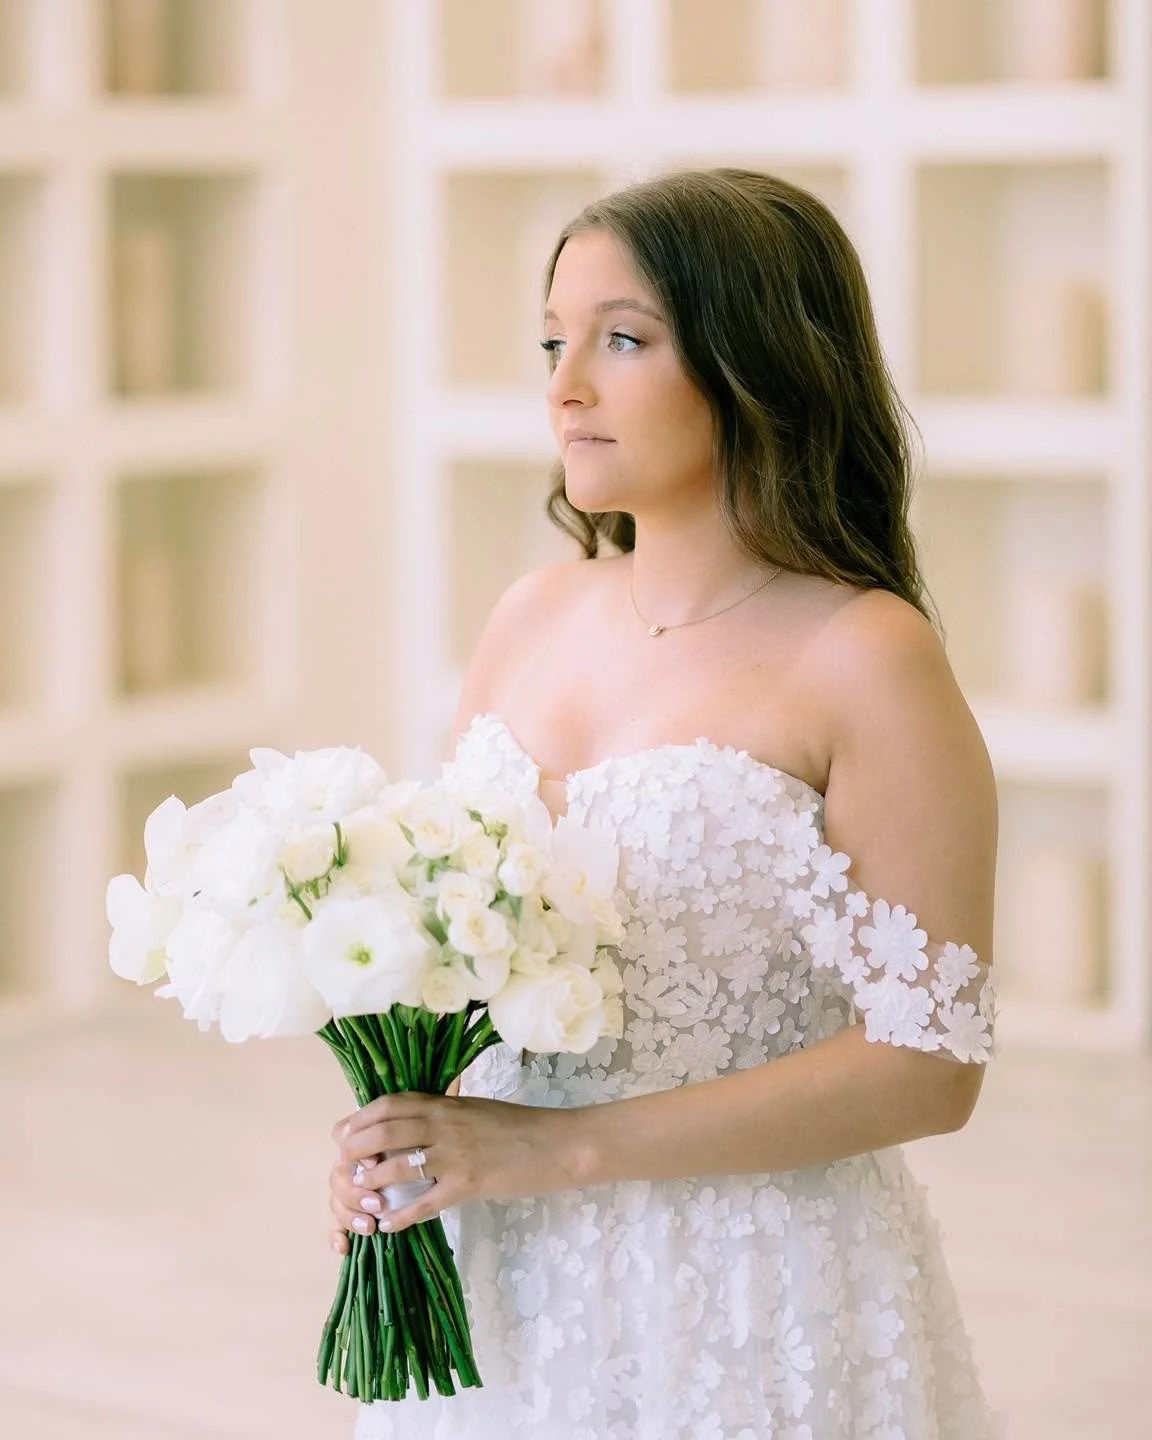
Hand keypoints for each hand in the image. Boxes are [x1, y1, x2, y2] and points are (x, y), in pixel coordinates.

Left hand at [330, 1092, 590, 1237]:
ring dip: (372, 1184)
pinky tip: (387, 1226)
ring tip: (361, 1197)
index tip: (344, 1135)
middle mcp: (446, 1124)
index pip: (390, 1104)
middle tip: (344, 1167)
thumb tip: (412, 1122)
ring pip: (398, 1167)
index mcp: (446, 1103)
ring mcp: (456, 1155)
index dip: (360, 1119)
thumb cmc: (520, 1126)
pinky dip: (401, 1216)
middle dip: (355, 1150)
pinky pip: (425, 1203)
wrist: (558, 1143)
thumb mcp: (475, 1109)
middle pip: (385, 1132)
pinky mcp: (469, 1184)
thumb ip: (444, 1114)